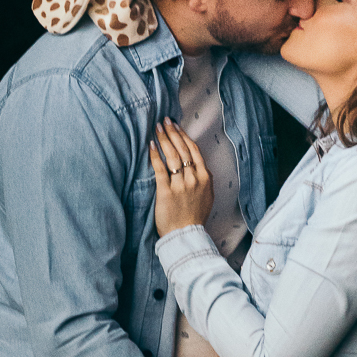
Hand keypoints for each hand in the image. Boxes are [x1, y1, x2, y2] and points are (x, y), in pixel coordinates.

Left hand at [149, 117, 213, 234]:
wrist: (186, 235)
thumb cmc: (194, 216)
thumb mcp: (207, 195)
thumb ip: (203, 179)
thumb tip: (196, 164)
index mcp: (205, 177)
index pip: (193, 150)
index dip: (184, 136)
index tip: (176, 125)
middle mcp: (194, 178)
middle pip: (182, 149)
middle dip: (172, 132)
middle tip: (164, 120)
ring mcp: (180, 185)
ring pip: (172, 156)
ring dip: (163, 139)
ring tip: (156, 128)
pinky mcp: (166, 192)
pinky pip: (160, 169)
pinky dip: (155, 155)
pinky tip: (150, 145)